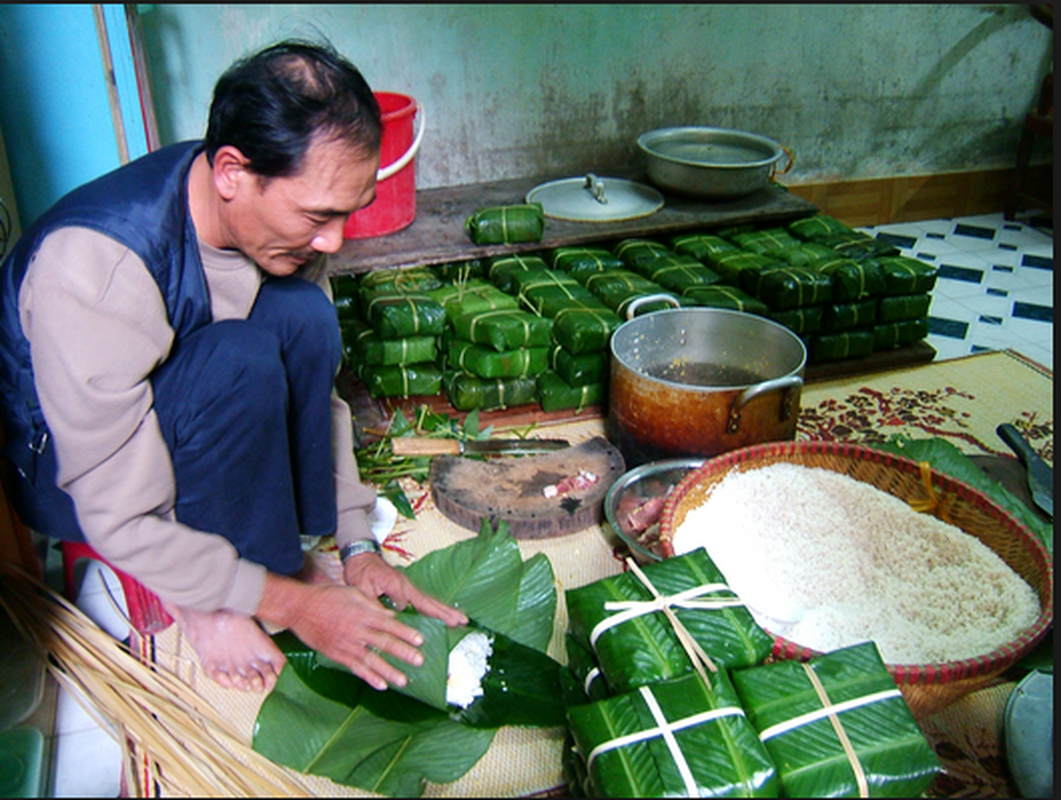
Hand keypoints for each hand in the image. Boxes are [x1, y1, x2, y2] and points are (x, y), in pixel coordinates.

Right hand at [256, 573, 434, 690]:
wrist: (299, 608)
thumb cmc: (326, 596)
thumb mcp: (352, 593)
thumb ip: (372, 605)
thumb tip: (391, 616)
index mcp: (362, 613)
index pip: (389, 625)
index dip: (405, 633)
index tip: (420, 640)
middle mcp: (356, 630)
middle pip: (383, 643)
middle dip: (403, 653)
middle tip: (419, 661)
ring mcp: (346, 644)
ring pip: (371, 660)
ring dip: (388, 671)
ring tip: (403, 680)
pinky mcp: (336, 655)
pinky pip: (355, 668)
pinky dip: (369, 677)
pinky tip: (381, 685)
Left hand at [343, 552, 467, 627]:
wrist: (361, 557)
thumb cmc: (360, 571)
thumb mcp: (361, 586)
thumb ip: (374, 600)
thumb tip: (394, 610)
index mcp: (396, 584)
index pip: (406, 604)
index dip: (407, 617)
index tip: (408, 630)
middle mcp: (406, 585)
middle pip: (429, 601)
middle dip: (445, 612)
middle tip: (462, 621)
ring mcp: (408, 587)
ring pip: (430, 602)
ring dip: (445, 611)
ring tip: (462, 620)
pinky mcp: (408, 589)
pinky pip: (425, 602)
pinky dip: (437, 609)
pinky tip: (444, 618)